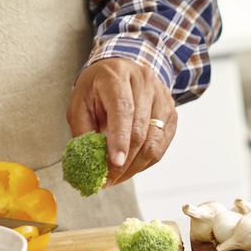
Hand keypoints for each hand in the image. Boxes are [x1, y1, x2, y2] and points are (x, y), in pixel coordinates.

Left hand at [66, 58, 176, 185]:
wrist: (120, 70)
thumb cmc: (97, 87)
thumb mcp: (79, 103)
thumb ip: (83, 131)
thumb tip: (89, 163)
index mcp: (118, 75)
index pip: (123, 109)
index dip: (119, 138)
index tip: (114, 163)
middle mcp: (145, 82)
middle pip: (140, 129)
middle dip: (124, 161)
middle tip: (107, 179)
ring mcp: (162, 97)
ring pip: (154, 141)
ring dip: (135, 166)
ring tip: (117, 178)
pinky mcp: (171, 112)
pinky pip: (162, 145)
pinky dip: (146, 161)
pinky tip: (131, 167)